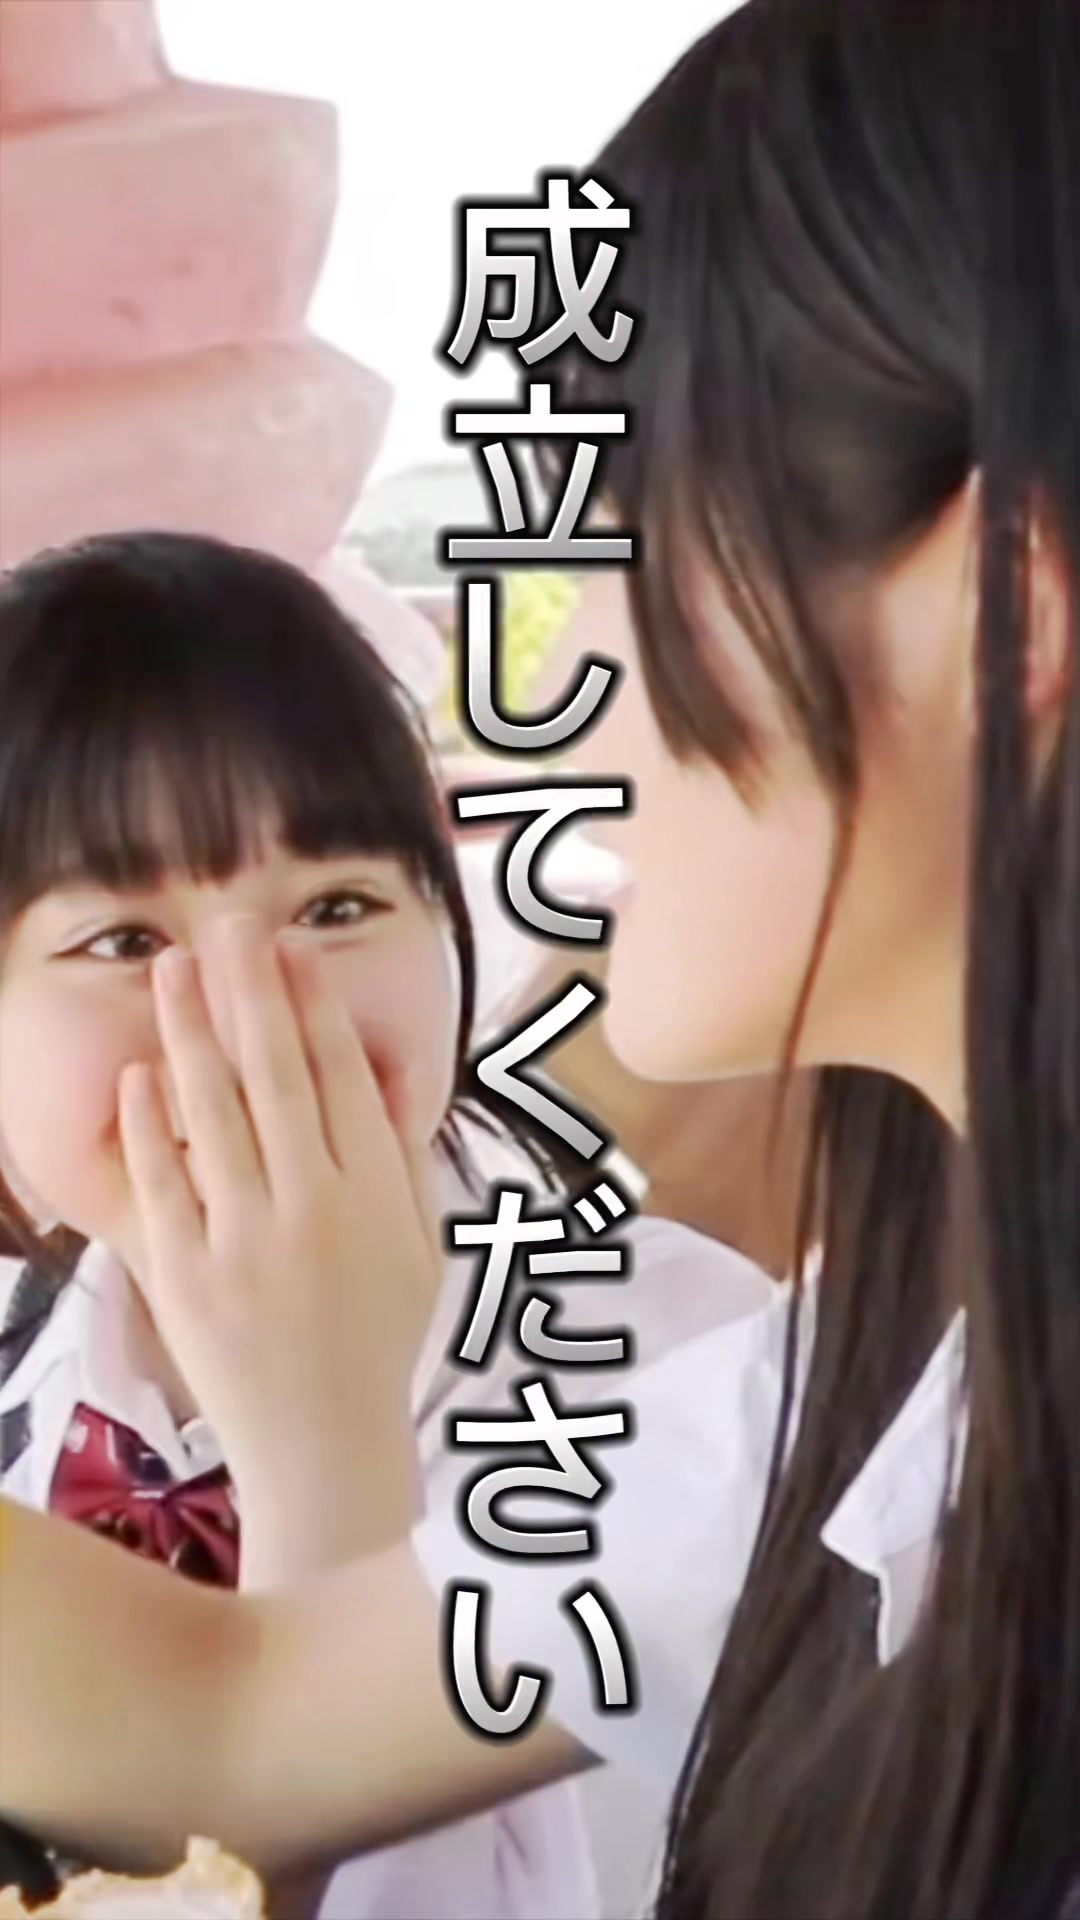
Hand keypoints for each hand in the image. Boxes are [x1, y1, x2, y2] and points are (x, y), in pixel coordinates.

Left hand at [118, 915, 436, 1582]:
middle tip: (231, 925)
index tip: (292, 948)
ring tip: (176, 969)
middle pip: (279, 1079)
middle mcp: (313, 1211)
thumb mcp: (422, 1246)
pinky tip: (143, 1072)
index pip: (344, 1080)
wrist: (325, 1446)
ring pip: (215, 1116)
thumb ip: (401, 1159)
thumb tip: (380, 1071)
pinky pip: (164, 1188)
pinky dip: (150, 1128)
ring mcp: (244, 1245)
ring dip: (193, 1033)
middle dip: (253, 993)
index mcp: (376, 1199)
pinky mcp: (186, 1280)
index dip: (317, 1007)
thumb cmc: (379, 1337)